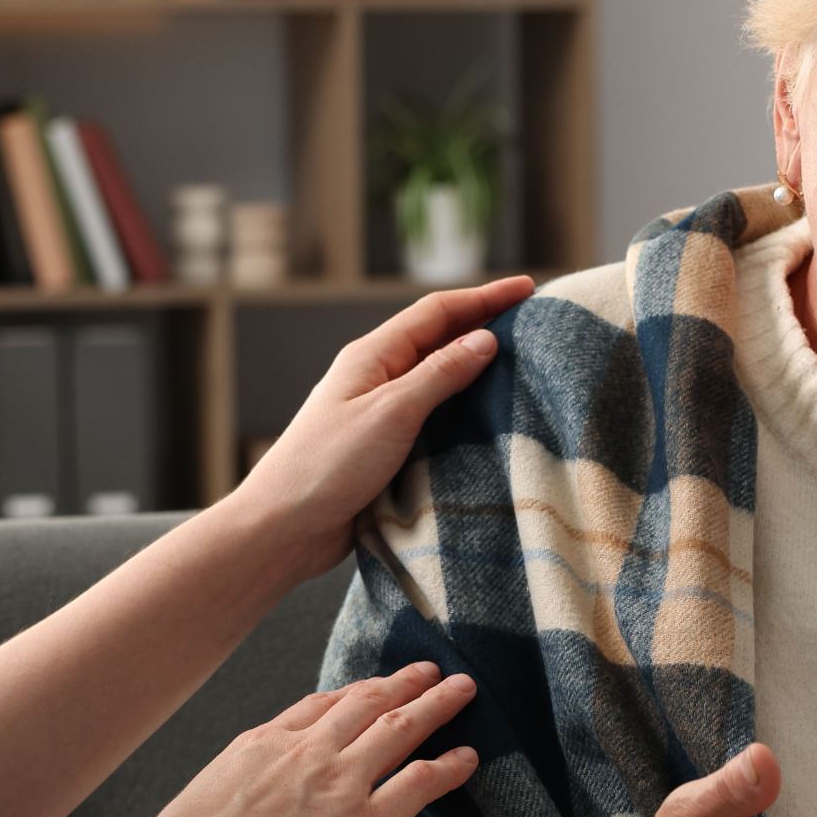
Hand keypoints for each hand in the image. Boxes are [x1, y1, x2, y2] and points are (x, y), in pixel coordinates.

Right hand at [148, 664, 480, 816]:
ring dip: (435, 705)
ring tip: (461, 691)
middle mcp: (308, 751)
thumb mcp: (212, 790)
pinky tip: (467, 757)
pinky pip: (418, 782)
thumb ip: (246, 779)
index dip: (355, 693)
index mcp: (267, 742)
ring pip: (400, 729)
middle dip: (402, 684)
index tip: (375, 687)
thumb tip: (255, 792)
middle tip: (430, 671)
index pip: (321, 706)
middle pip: (367, 703)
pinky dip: (447, 765)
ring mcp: (340, 782)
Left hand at [233, 281, 535, 582]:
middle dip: (483, 326)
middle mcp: (375, 378)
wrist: (283, 528)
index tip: (528, 288)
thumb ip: (439, 375)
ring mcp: (377, 414)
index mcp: (372, 356)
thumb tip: (485, 339)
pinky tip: (483, 421)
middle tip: (532, 321)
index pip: (438, 312)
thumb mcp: (390, 413)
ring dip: (473, 370)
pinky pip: (429, 420)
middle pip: (437, 340)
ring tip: (518, 365)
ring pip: (435, 381)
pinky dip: (459, 411)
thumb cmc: (326, 466)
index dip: (484, 298)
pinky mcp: (382, 451)